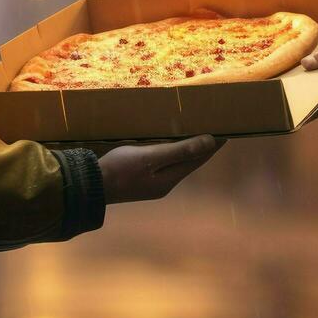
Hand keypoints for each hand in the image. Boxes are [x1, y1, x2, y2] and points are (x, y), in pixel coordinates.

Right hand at [98, 135, 224, 203]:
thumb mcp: (152, 157)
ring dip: (188, 150)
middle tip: (214, 131)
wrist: (91, 186)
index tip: (226, 132)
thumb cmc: (121, 169)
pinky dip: (174, 154)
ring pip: (178, 164)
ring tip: (196, 136)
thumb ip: (181, 150)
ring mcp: (152, 184)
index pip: (198, 159)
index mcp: (170, 180)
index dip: (212, 146)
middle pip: (190, 163)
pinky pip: (165, 164)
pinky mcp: (141, 180)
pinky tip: (170, 147)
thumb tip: (210, 142)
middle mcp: (164, 184)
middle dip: (203, 148)